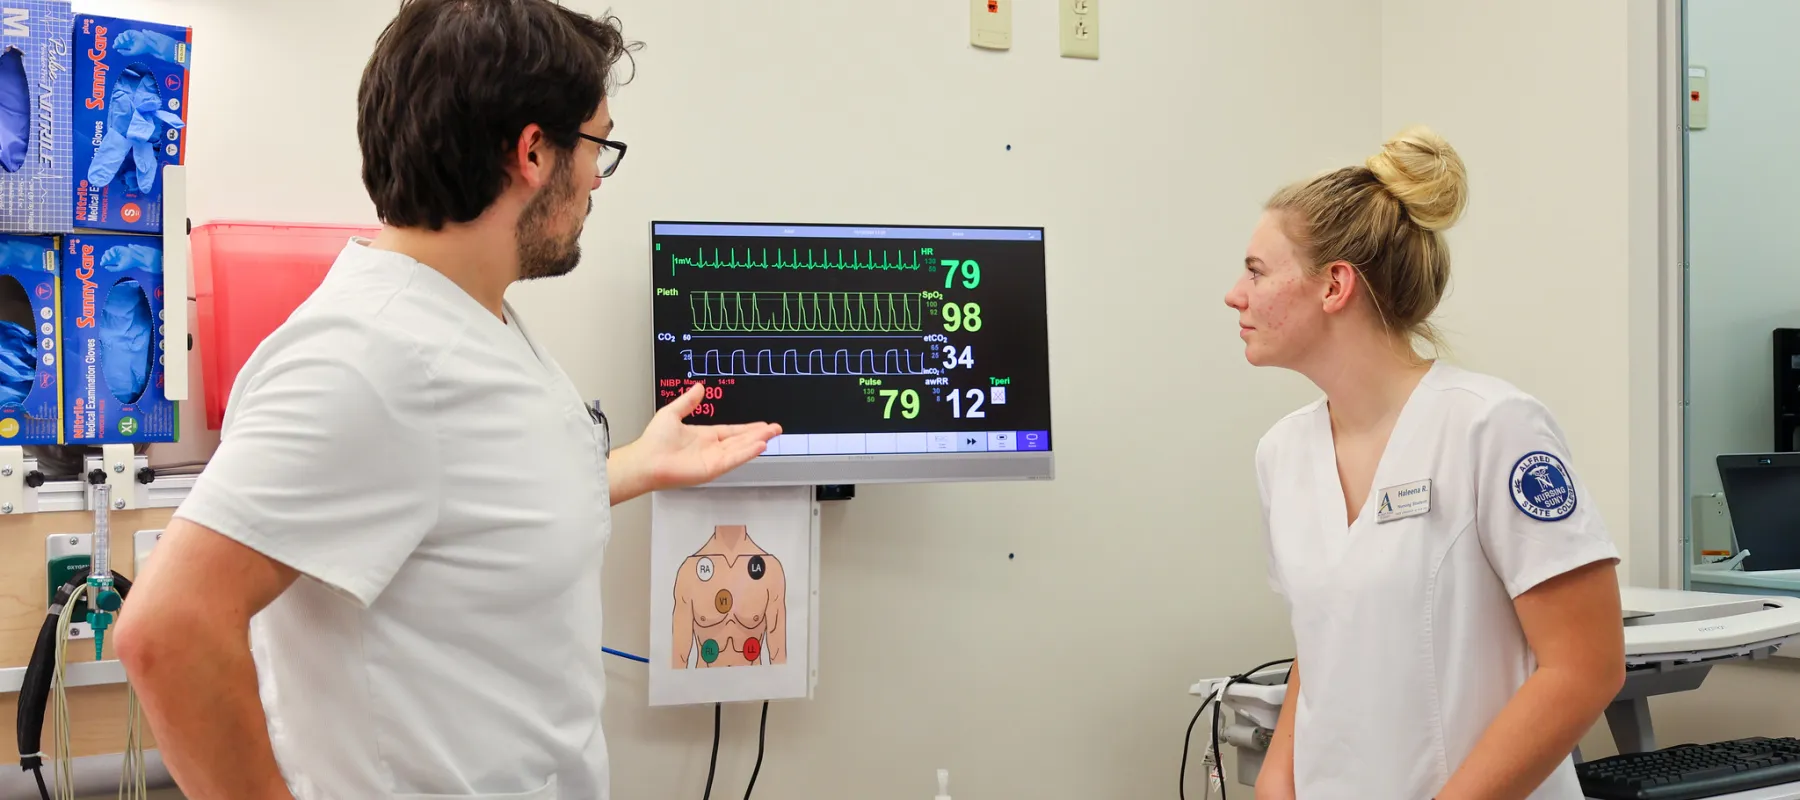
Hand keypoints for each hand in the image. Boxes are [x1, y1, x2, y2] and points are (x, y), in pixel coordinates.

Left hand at [627, 383, 780, 491]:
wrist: (646, 459)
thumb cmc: (653, 441)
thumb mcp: (672, 413)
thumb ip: (688, 401)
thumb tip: (698, 387)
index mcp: (704, 436)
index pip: (732, 431)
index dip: (748, 428)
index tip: (762, 425)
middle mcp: (711, 448)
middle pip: (741, 440)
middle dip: (759, 434)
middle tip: (775, 429)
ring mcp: (713, 459)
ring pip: (740, 449)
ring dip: (756, 442)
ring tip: (771, 435)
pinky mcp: (712, 469)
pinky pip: (733, 460)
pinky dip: (747, 453)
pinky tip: (759, 446)